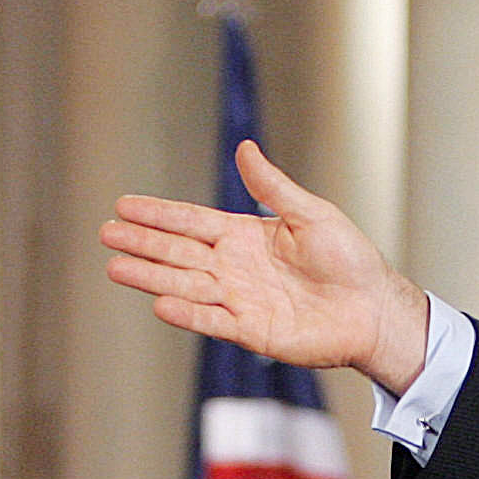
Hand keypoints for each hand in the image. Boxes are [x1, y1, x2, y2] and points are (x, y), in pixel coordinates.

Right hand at [103, 141, 433, 391]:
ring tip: (115, 267)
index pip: (191, 222)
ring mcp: (240, 300)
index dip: (159, 213)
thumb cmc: (349, 259)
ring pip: (185, 286)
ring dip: (150, 277)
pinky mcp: (251, 330)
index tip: (125, 204)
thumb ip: (273, 187)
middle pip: (178, 253)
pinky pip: (211, 320)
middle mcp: (235, 267)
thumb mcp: (312, 214)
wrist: (372, 308)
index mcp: (246, 235)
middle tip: (106, 233)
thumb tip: (245, 149)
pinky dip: (187, 314)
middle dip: (142, 242)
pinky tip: (158, 303)